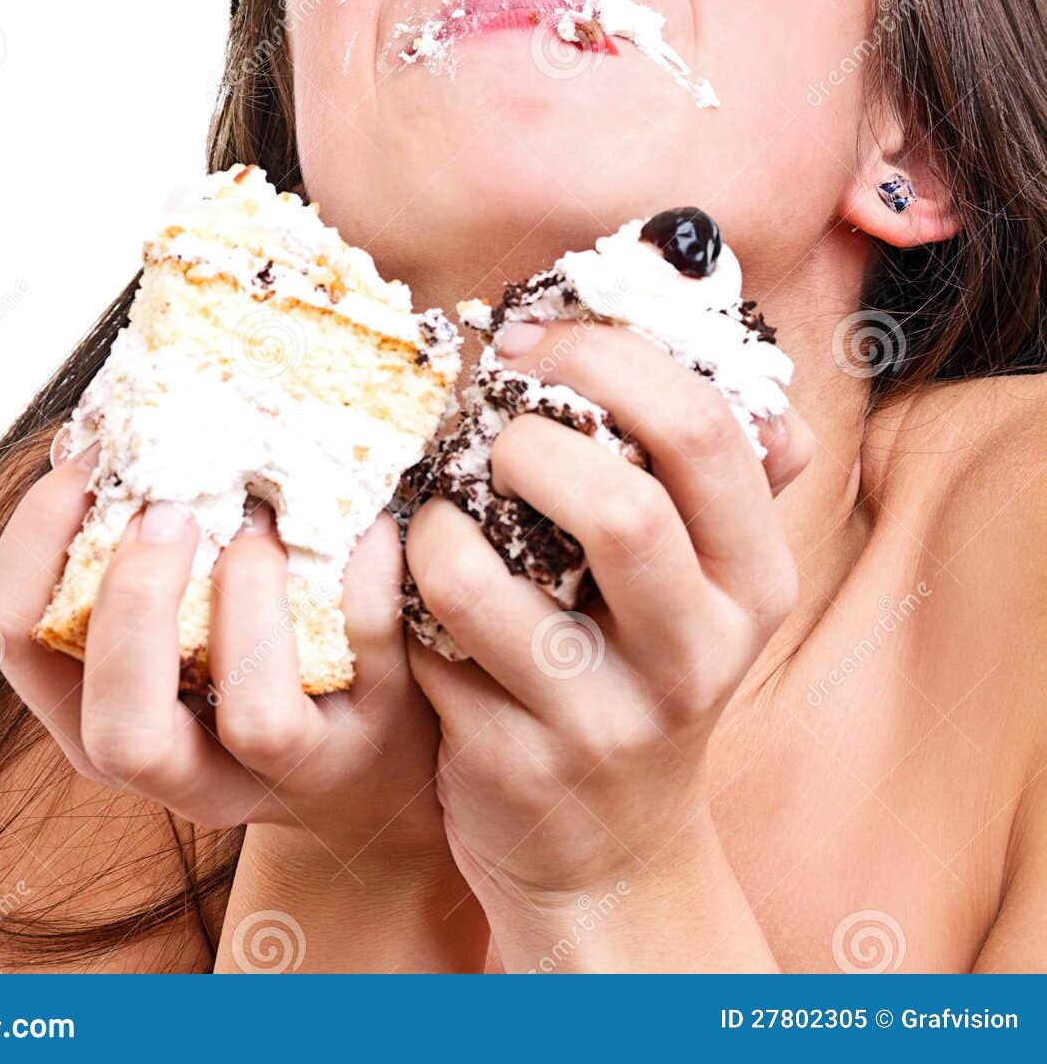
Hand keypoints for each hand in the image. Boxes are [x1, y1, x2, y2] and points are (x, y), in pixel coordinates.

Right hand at [0, 446, 446, 866]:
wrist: (380, 752)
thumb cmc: (249, 660)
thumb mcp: (170, 620)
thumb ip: (128, 549)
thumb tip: (98, 434)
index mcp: (106, 723)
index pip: (17, 642)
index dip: (34, 542)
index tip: (85, 461)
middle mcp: (191, 771)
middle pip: (123, 733)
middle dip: (134, 604)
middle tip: (168, 511)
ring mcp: (295, 765)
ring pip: (258, 718)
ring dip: (251, 595)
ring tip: (261, 518)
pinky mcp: (384, 724)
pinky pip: (368, 640)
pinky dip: (359, 560)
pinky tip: (353, 512)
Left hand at [405, 319, 812, 917]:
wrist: (610, 851)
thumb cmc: (643, 666)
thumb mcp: (706, 578)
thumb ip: (709, 459)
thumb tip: (696, 304)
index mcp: (753, 579)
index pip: (706, 431)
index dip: (607, 358)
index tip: (535, 345)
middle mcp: (696, 652)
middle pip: (620, 510)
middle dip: (526, 441)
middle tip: (488, 432)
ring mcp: (604, 719)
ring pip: (481, 581)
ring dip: (433, 524)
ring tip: (434, 513)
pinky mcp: (516, 763)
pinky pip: (426, 647)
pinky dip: (402, 598)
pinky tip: (415, 590)